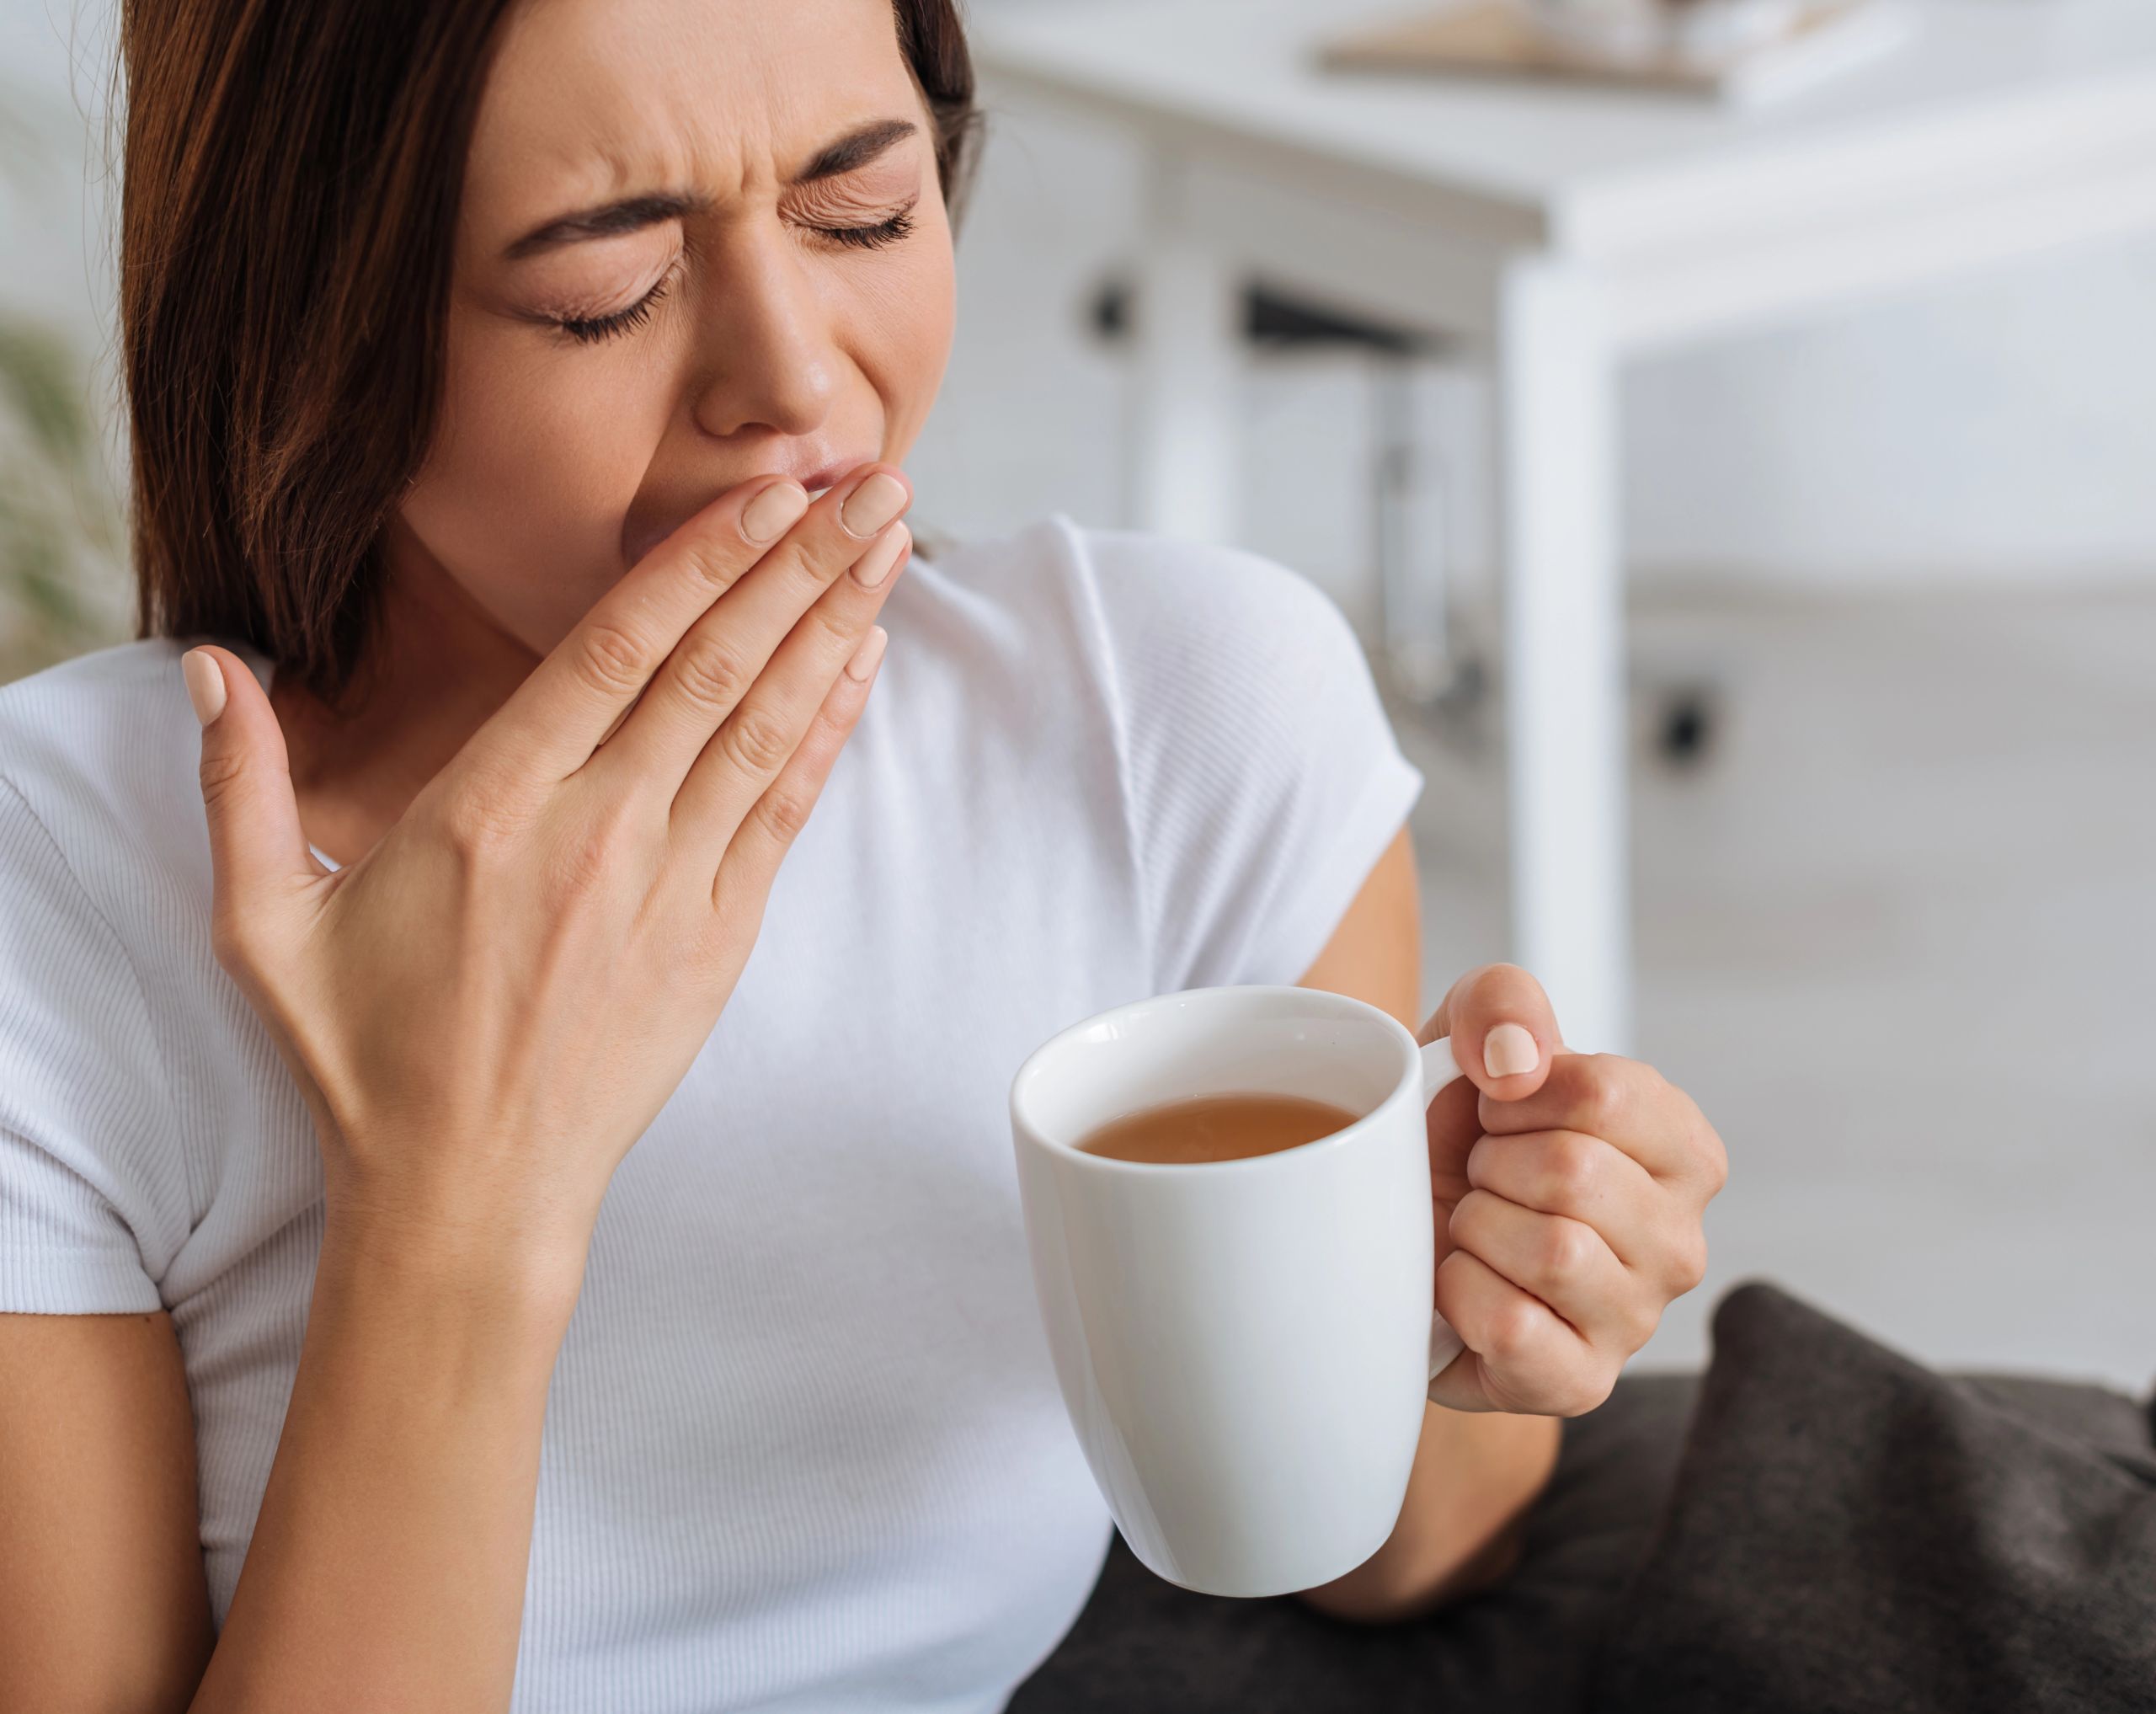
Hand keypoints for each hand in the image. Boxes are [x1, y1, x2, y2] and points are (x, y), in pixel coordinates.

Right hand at [183, 463, 914, 1285]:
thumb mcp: (264, 926)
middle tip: (873, 481)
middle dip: (801, 565)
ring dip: (833, 628)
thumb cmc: (367, 1060)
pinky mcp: (717, 941)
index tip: (762, 491)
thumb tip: (211, 667)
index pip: (615, 651)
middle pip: (716, 668)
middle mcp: (597, 833)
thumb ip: (241, 789)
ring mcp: (670, 888)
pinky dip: (828, 733)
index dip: (698, 562)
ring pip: (767, 728)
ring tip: (890, 546)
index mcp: (492, 809)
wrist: (469, 1193)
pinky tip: (862, 665)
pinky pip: (785, 811)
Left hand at [1420, 965, 1727, 1415]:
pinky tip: (1461, 1284)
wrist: (1400, 1227)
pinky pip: (1514, 1329)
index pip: (1606, 1093)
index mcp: (1683, 1149)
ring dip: (1477, 1225)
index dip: (1518, 1094)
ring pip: (1550, 1251)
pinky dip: (1460, 1294)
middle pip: (1574, 1172)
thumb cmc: (1461, 1134)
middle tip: (1480, 1176)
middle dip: (1492, 1162)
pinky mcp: (1580, 1383)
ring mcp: (1636, 1319)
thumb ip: (1502, 1003)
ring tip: (1475, 1227)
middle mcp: (1681, 1240)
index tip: (1499, 1111)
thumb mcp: (1474, 1038)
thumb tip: (1519, 1059)